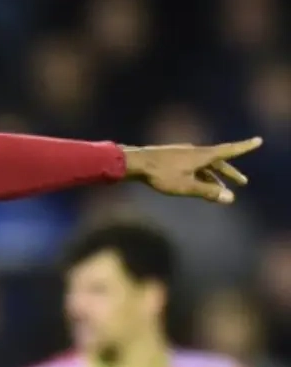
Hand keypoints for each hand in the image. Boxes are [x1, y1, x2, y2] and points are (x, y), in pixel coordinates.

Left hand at [124, 137, 261, 203]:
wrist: (135, 163)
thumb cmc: (160, 175)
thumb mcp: (186, 186)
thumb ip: (208, 192)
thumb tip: (230, 198)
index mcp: (202, 155)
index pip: (229, 151)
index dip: (244, 147)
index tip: (258, 140)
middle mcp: (195, 151)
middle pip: (218, 161)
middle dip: (230, 172)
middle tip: (242, 182)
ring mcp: (184, 154)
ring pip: (205, 165)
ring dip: (214, 176)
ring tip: (219, 189)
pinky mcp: (174, 157)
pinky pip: (193, 166)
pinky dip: (201, 174)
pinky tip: (197, 182)